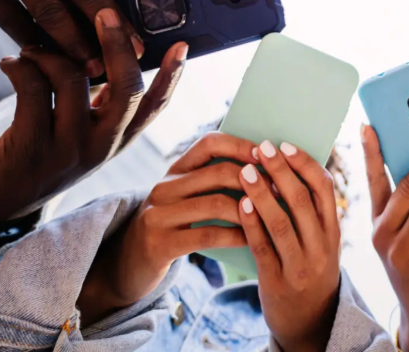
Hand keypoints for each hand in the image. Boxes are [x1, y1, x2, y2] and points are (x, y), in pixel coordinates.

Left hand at [0, 9, 186, 238]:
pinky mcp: (31, 148)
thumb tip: (114, 57)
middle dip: (116, 44)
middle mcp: (100, 147)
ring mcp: (67, 149)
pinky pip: (33, 88)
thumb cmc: (35, 160)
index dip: (172, 75)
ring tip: (30, 50)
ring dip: (47, 52)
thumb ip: (100, 107)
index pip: (155, 106)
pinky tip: (10, 64)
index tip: (182, 44)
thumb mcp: (79, 138)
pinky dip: (20, 66)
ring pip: (72, 78)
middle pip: (126, 87)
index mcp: (115, 142)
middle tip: (104, 13)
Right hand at [78, 132, 257, 321]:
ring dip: (249, 209)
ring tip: (273, 215)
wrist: (128, 265)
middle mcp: (164, 187)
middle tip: (281, 189)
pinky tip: (253, 239)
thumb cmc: (172, 228)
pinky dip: (235, 235)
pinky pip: (207, 235)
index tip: (267, 153)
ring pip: (214, 203)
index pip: (209, 143)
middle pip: (217, 172)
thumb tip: (265, 168)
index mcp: (174, 170)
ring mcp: (159, 215)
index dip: (240, 145)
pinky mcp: (160, 243)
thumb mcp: (185, 199)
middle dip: (254, 179)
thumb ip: (213, 183)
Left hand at [238, 140, 341, 351]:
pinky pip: (263, 247)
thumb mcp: (321, 241)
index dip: (304, 163)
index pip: (324, 188)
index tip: (284, 145)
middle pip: (301, 200)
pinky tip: (240, 204)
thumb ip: (310, 211)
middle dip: (280, 170)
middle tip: (261, 147)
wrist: (310, 322)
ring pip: (281, 222)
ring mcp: (301, 266)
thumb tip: (283, 165)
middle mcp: (322, 247)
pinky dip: (251, 223)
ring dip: (261, 193)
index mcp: (334, 230)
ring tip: (244, 170)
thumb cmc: (310, 269)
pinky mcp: (278, 282)